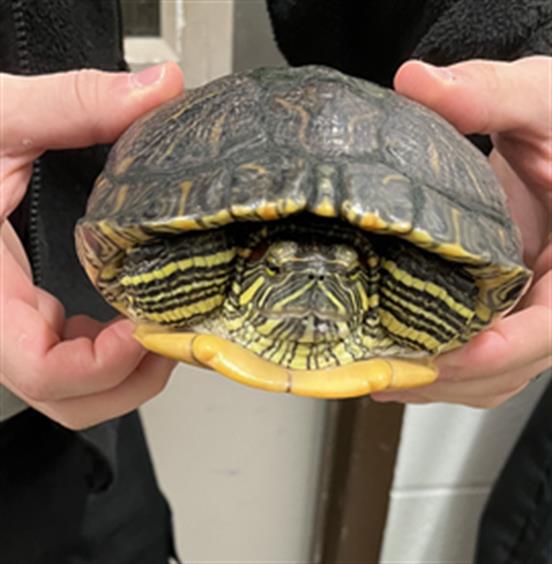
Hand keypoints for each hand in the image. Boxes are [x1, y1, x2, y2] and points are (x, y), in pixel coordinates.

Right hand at [1, 64, 183, 428]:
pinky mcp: (20, 317)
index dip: (105, 364)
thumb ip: (74, 104)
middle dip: (132, 380)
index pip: (40, 370)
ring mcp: (7, 327)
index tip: (151, 328)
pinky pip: (66, 362)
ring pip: (71, 393)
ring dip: (126, 374)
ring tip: (164, 329)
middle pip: (69, 400)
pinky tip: (128, 319)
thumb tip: (159, 88)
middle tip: (176, 336)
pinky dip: (107, 356)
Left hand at [373, 56, 551, 407]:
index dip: (507, 349)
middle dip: (454, 376)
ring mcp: (530, 305)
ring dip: (443, 382)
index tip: (454, 356)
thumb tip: (416, 82)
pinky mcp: (503, 305)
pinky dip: (444, 369)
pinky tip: (399, 366)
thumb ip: (490, 94)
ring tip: (382, 379)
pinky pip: (480, 354)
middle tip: (389, 374)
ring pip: (496, 370)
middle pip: (515, 361)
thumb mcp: (541, 102)